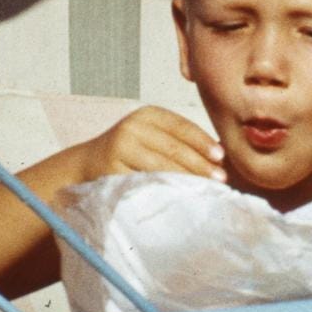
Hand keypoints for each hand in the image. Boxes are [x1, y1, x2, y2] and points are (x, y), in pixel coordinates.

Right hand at [82, 106, 226, 182]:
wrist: (89, 163)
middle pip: (174, 148)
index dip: (203, 142)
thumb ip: (181, 141)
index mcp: (148, 114)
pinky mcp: (112, 169)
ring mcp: (121, 147)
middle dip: (200, 165)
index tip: (222, 157)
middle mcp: (133, 126)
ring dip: (187, 180)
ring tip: (206, 190)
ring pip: (162, 166)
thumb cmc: (134, 151)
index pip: (182, 127)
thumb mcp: (155, 137)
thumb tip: (220, 158)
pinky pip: (145, 182)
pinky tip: (180, 197)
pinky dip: (165, 190)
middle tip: (221, 179)